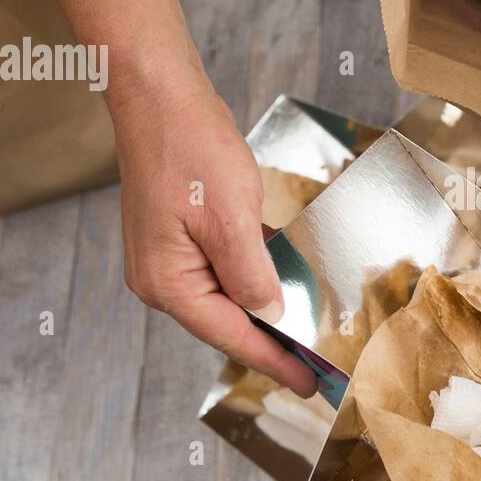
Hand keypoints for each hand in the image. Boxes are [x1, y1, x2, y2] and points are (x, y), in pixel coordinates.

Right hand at [111, 71, 317, 396]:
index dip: (276, 361)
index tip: (311, 384)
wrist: (161, 97)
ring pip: (230, 295)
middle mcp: (163, 279)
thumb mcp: (231, 219)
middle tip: (319, 362)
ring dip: (268, 307)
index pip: (232, 336)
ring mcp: (171, 258)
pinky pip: (226, 267)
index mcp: (169, 284)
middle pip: (228, 322)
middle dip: (274, 340)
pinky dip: (257, 275)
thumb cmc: (187, 150)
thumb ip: (253, 277)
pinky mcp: (184, 236)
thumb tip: (272, 316)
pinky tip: (288, 278)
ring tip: (310, 328)